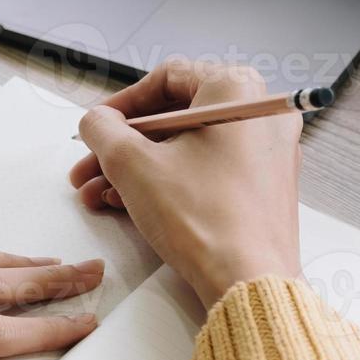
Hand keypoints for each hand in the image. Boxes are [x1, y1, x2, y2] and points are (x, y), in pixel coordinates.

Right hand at [68, 60, 302, 310]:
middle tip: (92, 165)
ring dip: (139, 168)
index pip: (166, 78)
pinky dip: (170, 182)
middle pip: (175, 117)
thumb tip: (97, 122)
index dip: (121, 104)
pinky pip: (208, 172)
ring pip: (188, 148)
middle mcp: (261, 114)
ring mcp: (267, 153)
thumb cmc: (203, 219)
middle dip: (124, 146)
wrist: (247, 281)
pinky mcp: (264, 188)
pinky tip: (132, 204)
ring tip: (101, 193)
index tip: (99, 126)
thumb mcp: (131, 163)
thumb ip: (102, 129)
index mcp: (237, 90)